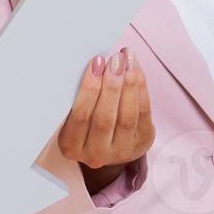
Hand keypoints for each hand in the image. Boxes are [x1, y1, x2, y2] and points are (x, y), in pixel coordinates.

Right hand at [56, 47, 154, 194]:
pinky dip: (140, 87)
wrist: (109, 148)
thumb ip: (76, 99)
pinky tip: (135, 69)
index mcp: (71, 146)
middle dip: (110, 85)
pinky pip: (143, 112)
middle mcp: (95, 154)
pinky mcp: (142, 142)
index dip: (88, 89)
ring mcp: (121, 150)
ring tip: (126, 60)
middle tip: (114, 60)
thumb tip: (92, 66)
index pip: (80, 116)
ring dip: (128, 83)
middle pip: (104, 117)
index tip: (95, 64)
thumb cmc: (85, 125)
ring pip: (126, 115)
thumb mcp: (71, 118)